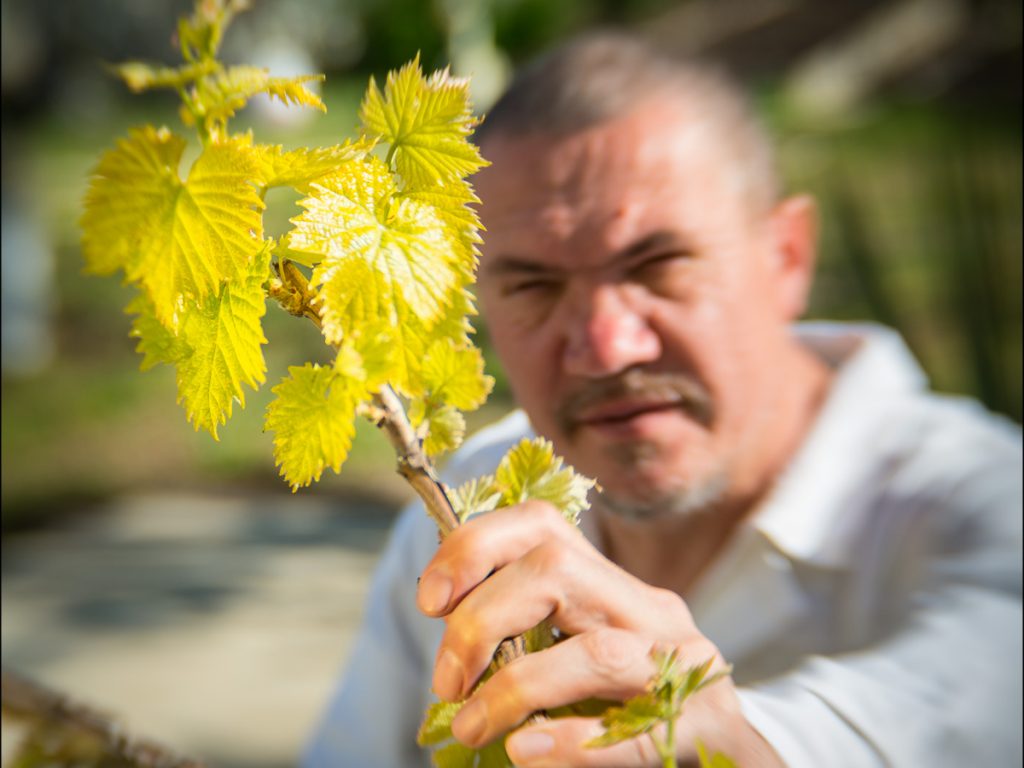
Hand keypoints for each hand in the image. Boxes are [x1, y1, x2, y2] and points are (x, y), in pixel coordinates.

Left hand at [416, 501, 777, 765]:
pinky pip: (637, 729)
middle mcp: (650, 611)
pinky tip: (526, 752)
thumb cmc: (634, 709)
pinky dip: (571, 742)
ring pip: (596, 652)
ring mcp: (684, 666)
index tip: (429, 598)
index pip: (543, 526)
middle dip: (482, 618)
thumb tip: (451, 658)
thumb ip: (530, 646)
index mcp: (611, 588)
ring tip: (470, 728)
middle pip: (557, 571)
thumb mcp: (579, 660)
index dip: (475, 546)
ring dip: (515, 689)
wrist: (729, 760)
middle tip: (446, 681)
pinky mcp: (708, 724)